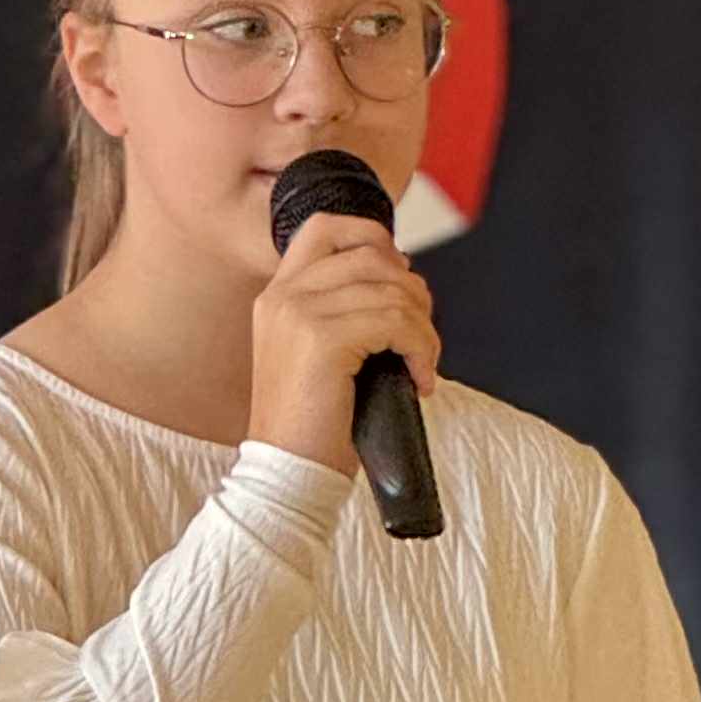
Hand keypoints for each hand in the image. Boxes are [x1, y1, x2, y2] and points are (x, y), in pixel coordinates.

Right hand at [245, 208, 438, 478]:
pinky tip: (418, 380)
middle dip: (413, 292)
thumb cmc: (311, 425)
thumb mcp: (319, 355)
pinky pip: (395, 322)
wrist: (287, 473)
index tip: (399, 280)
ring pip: (392, 290)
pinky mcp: (322, 339)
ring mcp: (299, 313)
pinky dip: (421, 350)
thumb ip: (344, 312)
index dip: (375, 240)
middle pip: (372, 255)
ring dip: (423, 329)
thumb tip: (403, 283)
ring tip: (421, 365)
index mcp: (277, 295)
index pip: (327, 228)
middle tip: (419, 339)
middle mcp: (283, 296)